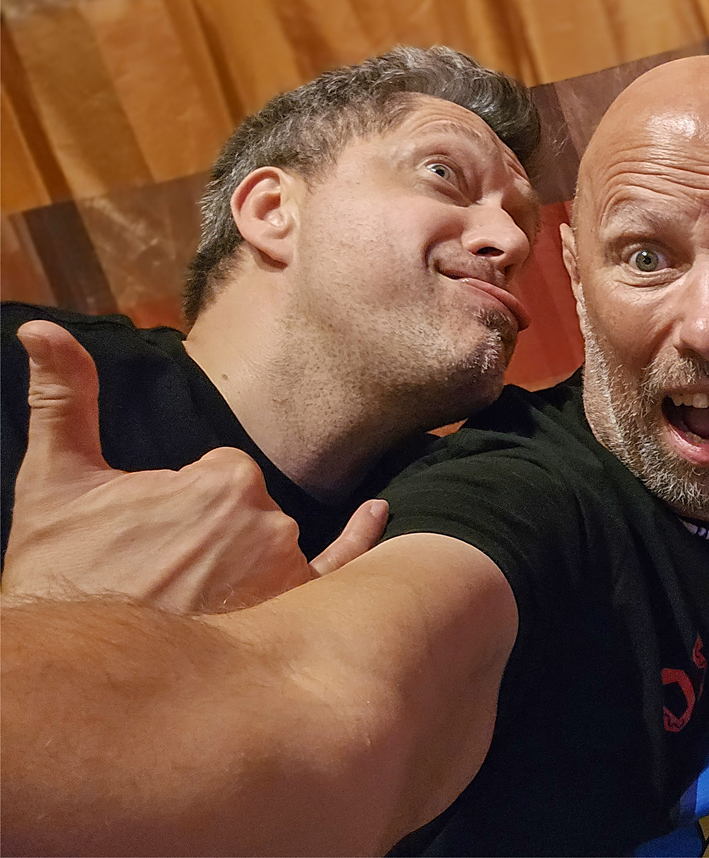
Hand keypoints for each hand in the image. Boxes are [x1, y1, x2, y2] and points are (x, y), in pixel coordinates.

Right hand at [3, 321, 386, 612]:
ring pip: (275, 542)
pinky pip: (342, 568)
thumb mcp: (54, 480)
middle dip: (209, 531)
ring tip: (186, 597)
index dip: (180, 502)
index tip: (146, 533)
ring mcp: (288, 574)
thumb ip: (63, 397)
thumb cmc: (60, 575)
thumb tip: (41, 327)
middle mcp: (269, 523)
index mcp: (225, 481)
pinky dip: (361, 539)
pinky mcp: (296, 615)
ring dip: (243, 558)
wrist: (72, 673)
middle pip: (249, 509)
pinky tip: (376, 511)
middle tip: (157, 571)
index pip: (222, 472)